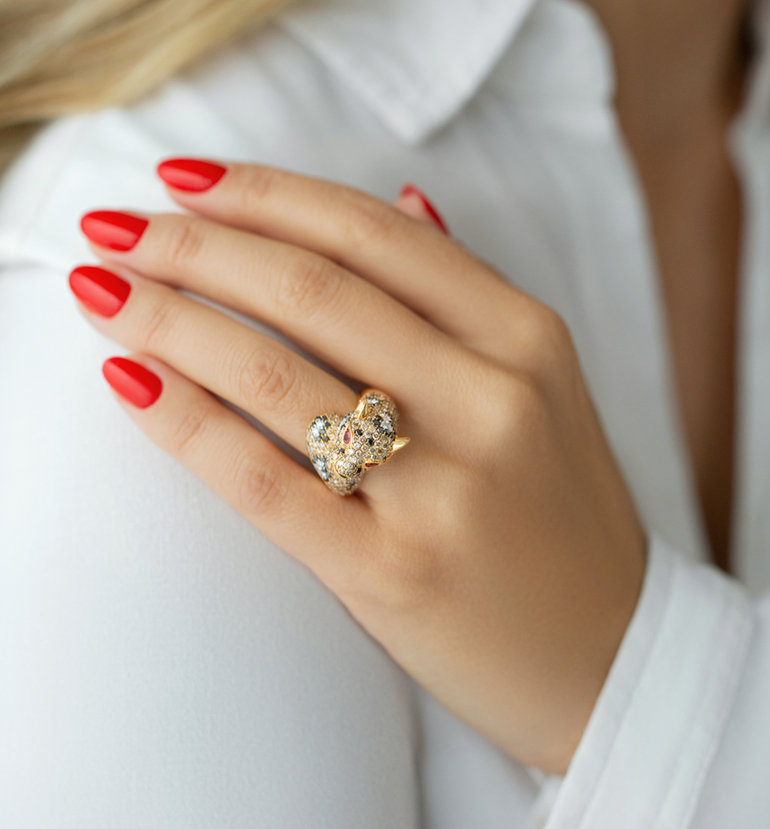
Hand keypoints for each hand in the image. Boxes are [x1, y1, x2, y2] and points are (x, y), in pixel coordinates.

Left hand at [68, 159, 646, 774]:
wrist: (609, 651)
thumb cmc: (563, 512)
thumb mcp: (546, 385)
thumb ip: (468, 293)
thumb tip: (402, 199)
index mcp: (528, 338)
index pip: (372, 235)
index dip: (264, 192)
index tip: (181, 176)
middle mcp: (493, 399)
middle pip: (313, 291)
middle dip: (193, 245)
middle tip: (113, 224)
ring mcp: (445, 489)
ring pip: (276, 376)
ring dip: (167, 319)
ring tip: (101, 290)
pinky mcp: (393, 571)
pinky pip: (263, 480)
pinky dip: (184, 422)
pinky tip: (130, 381)